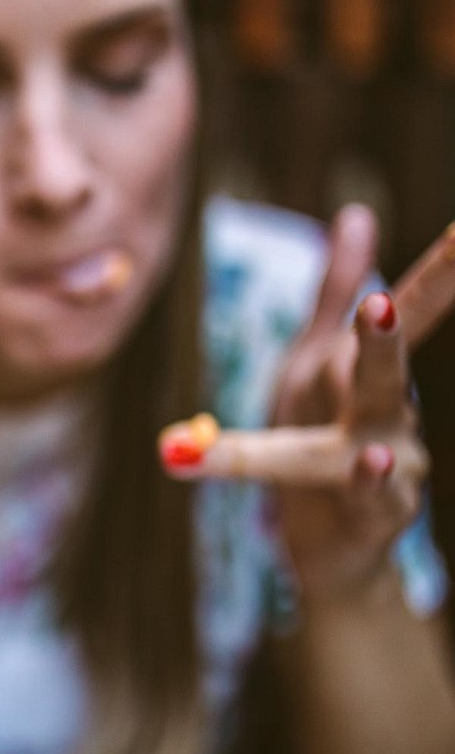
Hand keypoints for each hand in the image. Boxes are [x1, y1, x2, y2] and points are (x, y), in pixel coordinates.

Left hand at [160, 205, 454, 604]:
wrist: (327, 540)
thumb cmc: (319, 436)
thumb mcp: (314, 359)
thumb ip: (334, 293)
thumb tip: (355, 214)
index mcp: (364, 373)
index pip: (405, 314)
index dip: (439, 273)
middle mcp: (391, 414)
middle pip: (386, 370)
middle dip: (384, 338)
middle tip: (375, 309)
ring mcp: (394, 465)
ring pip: (377, 439)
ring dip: (369, 429)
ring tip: (371, 426)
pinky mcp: (380, 515)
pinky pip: (374, 499)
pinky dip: (372, 484)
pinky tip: (375, 462)